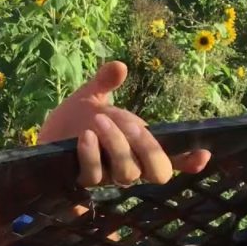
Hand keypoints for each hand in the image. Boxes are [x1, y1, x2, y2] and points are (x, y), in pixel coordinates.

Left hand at [39, 61, 210, 187]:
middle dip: (150, 149)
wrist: (43, 135)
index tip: (203, 153)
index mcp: (137, 145)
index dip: (189, 160)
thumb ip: (106, 82)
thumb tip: (120, 66)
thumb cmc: (74, 118)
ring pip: (128, 174)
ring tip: (100, 120)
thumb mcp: (91, 96)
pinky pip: (94, 174)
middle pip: (158, 172)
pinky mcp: (83, 179)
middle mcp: (129, 164)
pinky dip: (92, 155)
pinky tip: (85, 137)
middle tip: (132, 125)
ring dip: (118, 146)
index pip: (171, 159)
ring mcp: (107, 176)